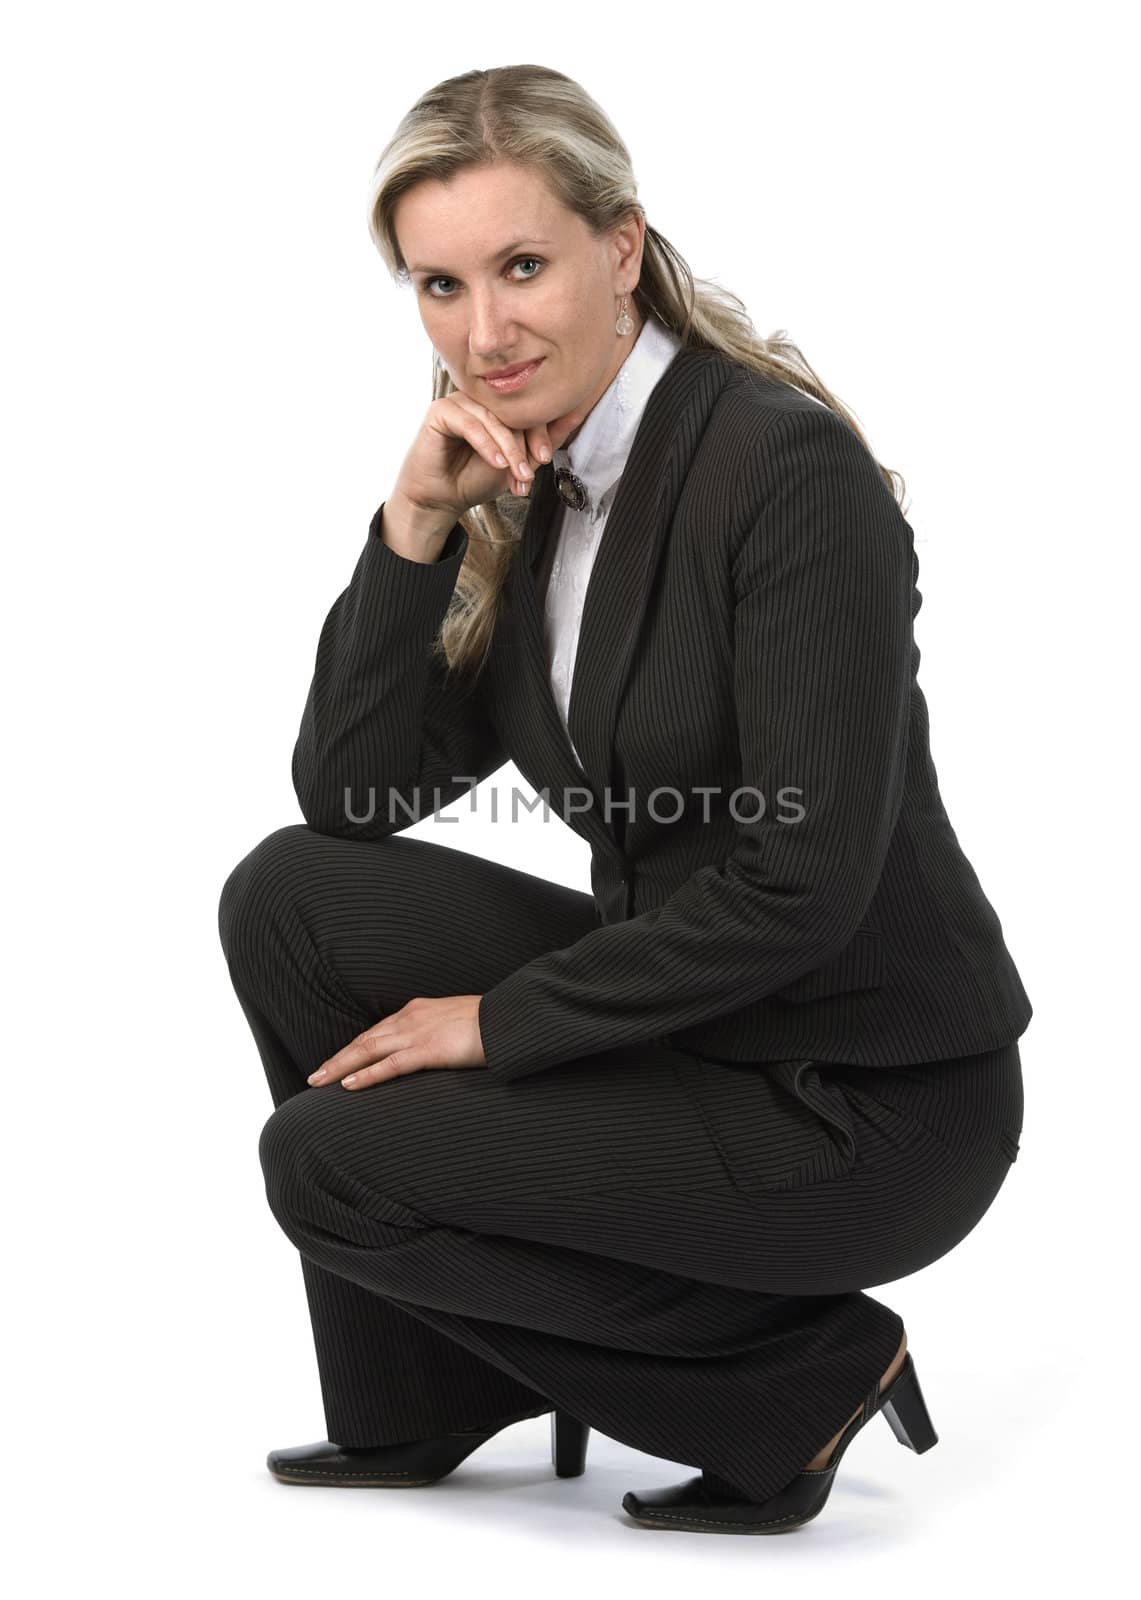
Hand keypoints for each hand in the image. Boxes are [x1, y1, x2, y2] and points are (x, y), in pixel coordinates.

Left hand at [307, 995, 486, 1089]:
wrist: (511, 1019)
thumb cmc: (491, 1023)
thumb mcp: (458, 1022)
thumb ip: (439, 1033)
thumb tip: (434, 1049)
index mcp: (418, 1011)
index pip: (377, 1031)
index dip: (354, 1049)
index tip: (337, 1062)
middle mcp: (411, 1018)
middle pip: (364, 1040)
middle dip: (337, 1059)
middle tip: (315, 1076)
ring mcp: (418, 1033)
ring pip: (368, 1051)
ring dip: (340, 1067)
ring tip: (319, 1082)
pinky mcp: (429, 1050)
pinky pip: (390, 1066)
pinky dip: (366, 1075)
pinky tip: (348, 1086)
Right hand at [391, 391, 583, 525]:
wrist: (442, 499)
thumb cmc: (475, 478)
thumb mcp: (518, 461)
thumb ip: (545, 439)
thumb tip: (577, 412)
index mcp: (498, 405)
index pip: (527, 408)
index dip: (540, 432)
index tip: (545, 459)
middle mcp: (479, 398)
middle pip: (512, 410)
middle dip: (525, 443)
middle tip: (531, 470)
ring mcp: (460, 401)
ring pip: (493, 418)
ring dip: (508, 448)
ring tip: (516, 472)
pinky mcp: (440, 410)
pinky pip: (469, 423)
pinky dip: (486, 443)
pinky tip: (496, 463)